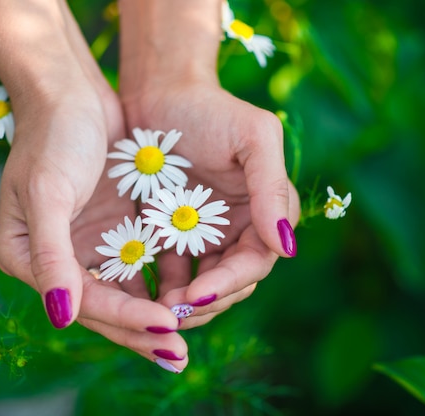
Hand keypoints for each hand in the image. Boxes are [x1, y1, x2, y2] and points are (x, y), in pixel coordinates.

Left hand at [122, 79, 300, 328]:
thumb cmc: (211, 108)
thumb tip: (286, 248)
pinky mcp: (170, 235)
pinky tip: (138, 296)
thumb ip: (272, 188)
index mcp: (265, 212)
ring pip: (200, 285)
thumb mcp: (254, 137)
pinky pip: (169, 271)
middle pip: (229, 283)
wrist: (160, 92)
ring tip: (154, 312)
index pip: (255, 262)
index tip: (198, 295)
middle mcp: (237, 229)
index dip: (230, 284)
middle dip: (205, 302)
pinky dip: (159, 287)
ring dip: (182, 303)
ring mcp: (203, 235)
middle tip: (171, 313)